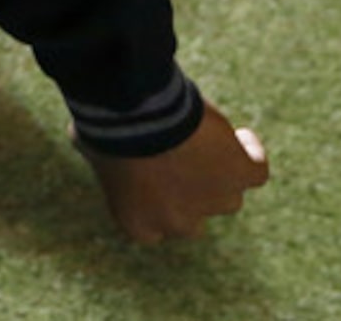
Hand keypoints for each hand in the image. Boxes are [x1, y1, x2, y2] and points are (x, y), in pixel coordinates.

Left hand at [82, 101, 267, 242]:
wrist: (137, 115)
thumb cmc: (106, 127)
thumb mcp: (87, 144)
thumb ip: (92, 153)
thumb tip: (83, 137)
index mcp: (140, 226)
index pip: (156, 224)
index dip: (158, 201)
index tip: (157, 178)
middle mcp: (179, 224)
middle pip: (193, 216)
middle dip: (189, 193)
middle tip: (182, 160)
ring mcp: (215, 202)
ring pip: (227, 194)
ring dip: (217, 172)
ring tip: (208, 139)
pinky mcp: (240, 175)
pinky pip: (257, 172)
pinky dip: (252, 154)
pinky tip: (242, 137)